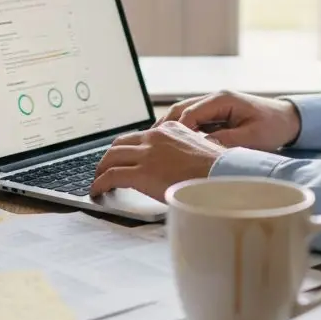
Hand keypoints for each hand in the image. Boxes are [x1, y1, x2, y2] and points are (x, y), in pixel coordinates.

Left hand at [89, 121, 224, 201]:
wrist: (222, 178)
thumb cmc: (218, 171)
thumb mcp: (201, 150)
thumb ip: (184, 152)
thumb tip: (179, 165)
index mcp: (170, 129)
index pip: (141, 135)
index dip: (128, 148)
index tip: (124, 157)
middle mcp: (156, 136)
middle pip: (120, 143)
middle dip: (110, 156)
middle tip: (105, 168)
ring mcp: (147, 154)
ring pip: (111, 157)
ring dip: (101, 169)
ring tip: (98, 180)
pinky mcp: (141, 172)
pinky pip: (111, 176)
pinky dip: (100, 183)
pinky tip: (98, 190)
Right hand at [153, 90, 301, 151]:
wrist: (288, 119)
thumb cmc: (273, 127)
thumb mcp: (251, 137)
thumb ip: (225, 141)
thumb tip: (201, 149)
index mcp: (222, 100)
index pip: (190, 113)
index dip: (176, 130)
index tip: (166, 146)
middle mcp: (214, 98)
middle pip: (180, 110)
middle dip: (164, 128)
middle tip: (149, 145)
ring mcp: (213, 104)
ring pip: (182, 113)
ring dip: (169, 128)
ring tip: (154, 146)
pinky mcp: (214, 113)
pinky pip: (191, 119)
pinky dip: (179, 130)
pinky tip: (171, 144)